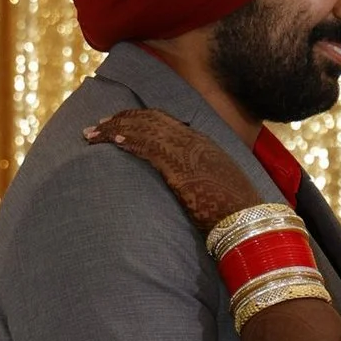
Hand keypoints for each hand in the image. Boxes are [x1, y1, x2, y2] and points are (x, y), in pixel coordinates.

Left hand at [86, 106, 264, 230]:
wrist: (248, 220)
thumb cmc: (235, 212)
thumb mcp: (216, 187)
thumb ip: (199, 179)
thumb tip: (184, 185)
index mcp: (202, 144)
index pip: (163, 122)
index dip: (137, 120)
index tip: (118, 124)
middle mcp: (193, 141)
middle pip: (149, 119)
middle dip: (120, 120)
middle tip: (97, 126)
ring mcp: (187, 151)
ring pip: (144, 129)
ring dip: (114, 130)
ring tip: (92, 134)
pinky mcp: (179, 165)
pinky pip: (148, 146)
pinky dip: (127, 140)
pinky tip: (111, 141)